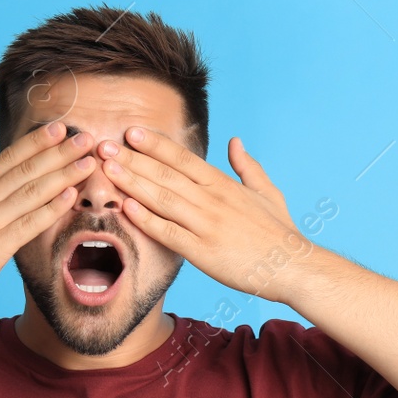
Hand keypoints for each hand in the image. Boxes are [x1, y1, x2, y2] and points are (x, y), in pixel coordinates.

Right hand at [0, 122, 97, 314]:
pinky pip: (29, 223)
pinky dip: (51, 208)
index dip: (37, 141)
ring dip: (63, 175)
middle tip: (87, 138)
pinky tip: (70, 196)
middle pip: (26, 169)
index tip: (61, 128)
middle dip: (59, 152)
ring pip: (32, 192)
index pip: (10, 157)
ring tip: (88, 162)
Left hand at [96, 129, 312, 302]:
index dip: (155, 145)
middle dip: (132, 159)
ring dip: (133, 182)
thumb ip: (247, 166)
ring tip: (108, 169)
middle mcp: (212, 200)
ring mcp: (207, 225)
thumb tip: (234, 142)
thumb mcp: (267, 192)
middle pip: (166, 174)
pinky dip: (147, 219)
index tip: (132, 132)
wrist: (293, 265)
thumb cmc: (279, 232)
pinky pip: (169, 233)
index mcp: (224, 184)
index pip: (183, 158)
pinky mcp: (203, 252)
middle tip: (104, 146)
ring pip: (163, 199)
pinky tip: (127, 207)